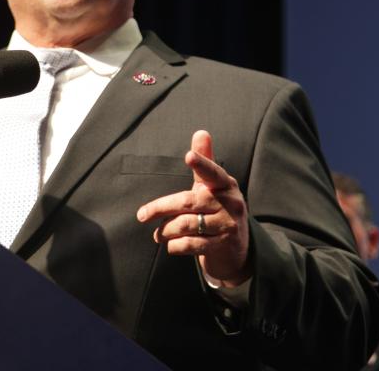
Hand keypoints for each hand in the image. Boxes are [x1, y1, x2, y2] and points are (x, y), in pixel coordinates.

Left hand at [136, 130, 252, 286]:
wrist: (237, 247)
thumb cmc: (217, 208)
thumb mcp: (212, 185)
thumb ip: (205, 161)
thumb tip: (200, 132)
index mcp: (225, 183)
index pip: (212, 172)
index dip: (201, 163)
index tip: (188, 156)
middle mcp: (230, 202)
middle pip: (187, 202)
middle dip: (160, 208)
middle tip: (142, 215)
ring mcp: (228, 224)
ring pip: (186, 225)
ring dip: (166, 230)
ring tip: (157, 234)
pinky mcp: (224, 244)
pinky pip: (192, 244)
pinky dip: (175, 245)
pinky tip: (170, 245)